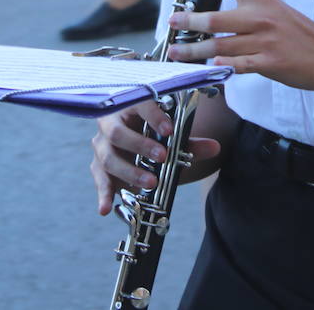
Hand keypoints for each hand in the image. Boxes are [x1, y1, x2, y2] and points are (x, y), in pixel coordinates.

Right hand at [89, 99, 221, 215]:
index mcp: (130, 107)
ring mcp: (102, 146)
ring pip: (109, 158)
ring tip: (151, 182)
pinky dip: (102, 194)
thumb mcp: (171, 138)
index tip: (169, 130)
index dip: (153, 117)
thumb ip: (190, 143)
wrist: (136, 143)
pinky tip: (105, 208)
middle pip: (117, 133)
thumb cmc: (153, 135)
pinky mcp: (98, 167)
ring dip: (129, 172)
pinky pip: (100, 180)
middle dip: (140, 146)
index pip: (139, 106)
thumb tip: (215, 147)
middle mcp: (110, 124)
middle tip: (162, 157)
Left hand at [167, 0, 313, 90]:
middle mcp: (259, 17)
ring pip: (218, 46)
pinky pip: (237, 65)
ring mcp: (263, 42)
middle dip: (187, 21)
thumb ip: (248, 6)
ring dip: (193, 51)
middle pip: (214, 18)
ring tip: (176, 53)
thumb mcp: (274, 9)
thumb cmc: (298, 33)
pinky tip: (207, 68)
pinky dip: (220, 67)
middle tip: (172, 23)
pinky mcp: (268, 64)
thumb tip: (215, 9)